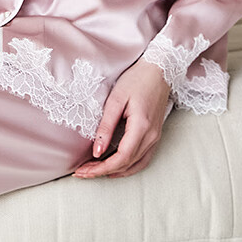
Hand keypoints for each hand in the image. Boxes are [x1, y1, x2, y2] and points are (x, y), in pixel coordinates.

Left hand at [72, 56, 171, 178]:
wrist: (160, 70)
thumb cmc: (137, 80)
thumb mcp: (116, 99)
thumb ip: (106, 127)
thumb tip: (96, 152)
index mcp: (141, 127)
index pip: (121, 158)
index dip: (101, 169)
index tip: (83, 171)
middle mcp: (151, 136)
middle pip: (126, 165)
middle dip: (102, 171)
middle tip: (82, 172)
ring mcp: (156, 137)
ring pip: (135, 165)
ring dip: (114, 171)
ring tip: (94, 171)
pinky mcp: (155, 135)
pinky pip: (143, 159)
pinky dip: (128, 167)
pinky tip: (115, 168)